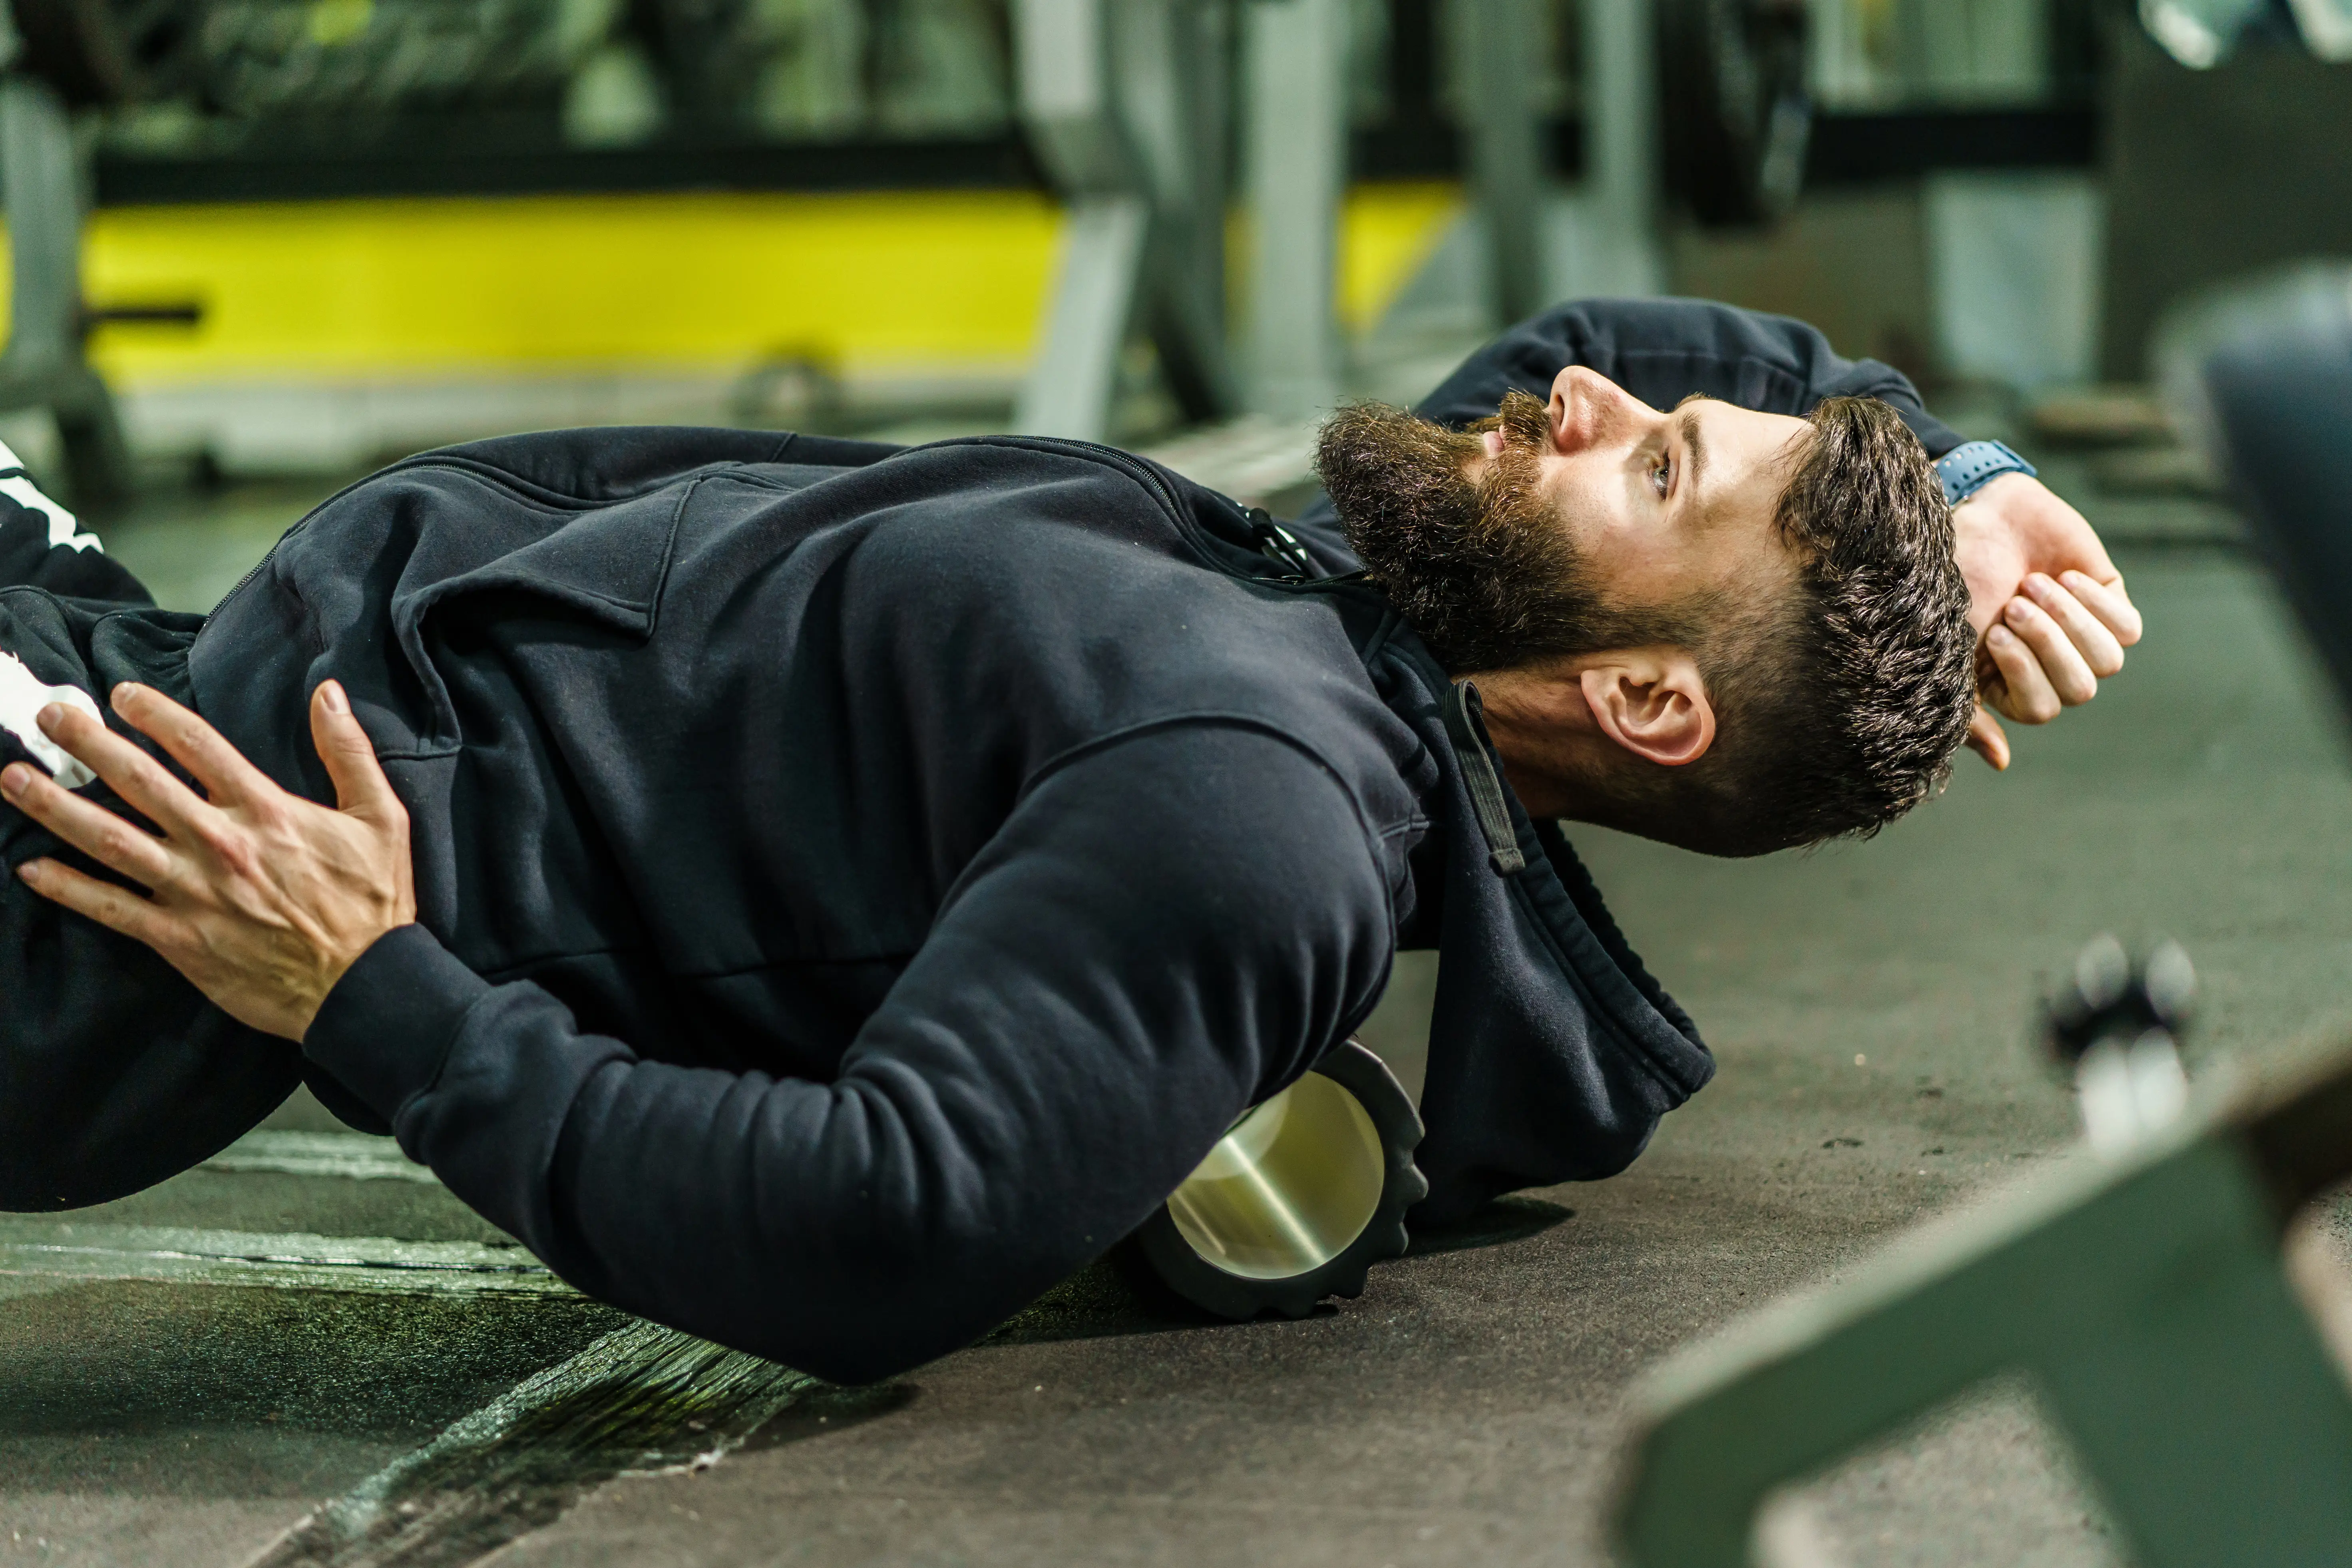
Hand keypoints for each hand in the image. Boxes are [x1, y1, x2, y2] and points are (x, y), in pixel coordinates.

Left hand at [1, 680, 415, 1040]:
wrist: (361, 987)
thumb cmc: (375, 904)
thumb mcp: (383, 818)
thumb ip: (350, 751)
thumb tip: (328, 692)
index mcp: (266, 810)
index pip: (197, 745)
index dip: (154, 712)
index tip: (121, 693)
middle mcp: (220, 844)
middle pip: (140, 781)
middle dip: (88, 743)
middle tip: (49, 715)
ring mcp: (194, 892)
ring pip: (111, 840)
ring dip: (55, 807)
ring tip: (14, 778)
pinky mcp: (179, 938)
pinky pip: (111, 909)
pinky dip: (68, 889)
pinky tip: (31, 869)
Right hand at [1950, 472, 2143, 769]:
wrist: (1982, 513)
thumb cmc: (1957, 578)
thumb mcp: (1951, 647)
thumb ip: (1970, 709)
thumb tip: (2002, 762)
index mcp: (2009, 683)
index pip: (2041, 709)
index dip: (2025, 672)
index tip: (1994, 633)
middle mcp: (2049, 665)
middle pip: (2081, 690)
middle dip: (2048, 643)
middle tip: (2016, 604)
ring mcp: (2082, 635)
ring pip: (2108, 662)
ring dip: (2069, 619)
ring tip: (2036, 585)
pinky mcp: (2109, 602)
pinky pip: (2128, 629)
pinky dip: (2095, 603)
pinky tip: (2064, 576)